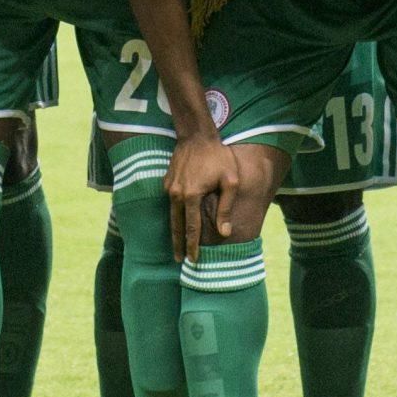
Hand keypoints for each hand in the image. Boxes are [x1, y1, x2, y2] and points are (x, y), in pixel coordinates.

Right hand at [165, 133, 240, 263]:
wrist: (196, 135)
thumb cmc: (218, 157)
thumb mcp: (229, 181)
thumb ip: (226, 208)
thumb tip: (224, 232)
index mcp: (191, 196)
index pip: (191, 228)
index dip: (192, 245)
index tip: (193, 260)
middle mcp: (176, 194)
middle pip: (176, 226)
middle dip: (178, 244)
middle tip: (179, 260)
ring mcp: (169, 188)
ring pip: (171, 216)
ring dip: (174, 232)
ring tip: (176, 247)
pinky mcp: (166, 182)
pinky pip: (170, 203)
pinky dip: (173, 216)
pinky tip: (177, 223)